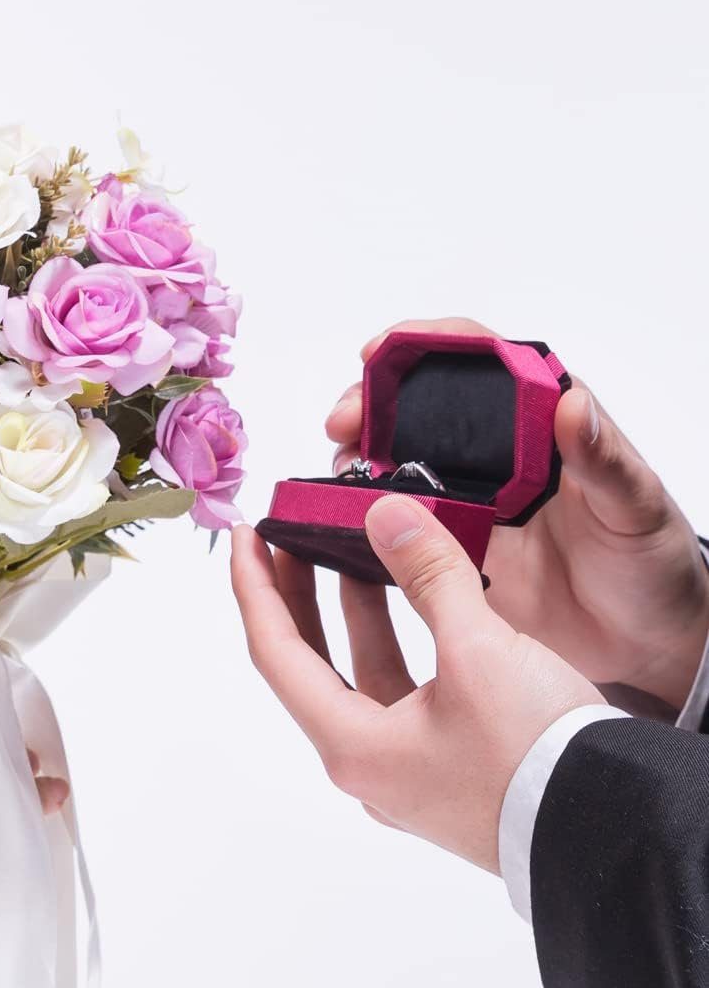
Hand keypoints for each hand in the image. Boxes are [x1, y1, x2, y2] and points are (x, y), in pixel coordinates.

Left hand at [231, 498, 603, 872]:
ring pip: (364, 677)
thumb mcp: (480, 651)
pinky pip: (405, 694)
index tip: (244, 536)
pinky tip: (418, 607)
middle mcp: (368, 766)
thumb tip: (387, 515)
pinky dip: (403, 643)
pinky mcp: (447, 771)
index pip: (276, 652)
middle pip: (312, 666)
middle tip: (288, 536)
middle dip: (299, 596)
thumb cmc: (540, 758)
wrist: (611, 831)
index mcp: (351, 745)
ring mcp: (407, 773)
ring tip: (354, 551)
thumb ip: (430, 577)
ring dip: (357, 615)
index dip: (256, 588)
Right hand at [327, 317, 708, 711]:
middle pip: (420, 409)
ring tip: (337, 474)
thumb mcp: (636, 507)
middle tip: (343, 425)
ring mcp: (470, 505)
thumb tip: (572, 403)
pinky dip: (364, 521)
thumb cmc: (651, 565)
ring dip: (358, 461)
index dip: (423, 346)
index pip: (478, 362)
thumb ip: (604, 458)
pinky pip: (399, 529)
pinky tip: (342, 522)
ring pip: (398, 465)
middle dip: (371, 405)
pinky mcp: (451, 555)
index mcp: (544, 426)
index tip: (379, 353)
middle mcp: (500, 457)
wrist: (643, 641)